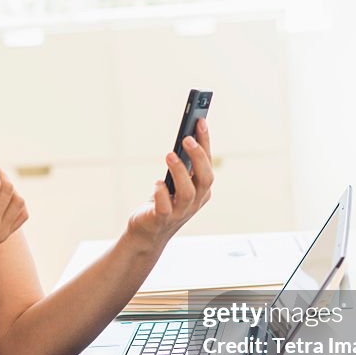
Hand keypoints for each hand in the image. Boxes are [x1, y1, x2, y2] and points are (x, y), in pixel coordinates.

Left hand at [127, 118, 213, 249]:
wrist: (147, 233)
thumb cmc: (162, 202)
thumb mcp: (174, 182)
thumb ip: (182, 164)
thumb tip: (185, 136)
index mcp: (201, 190)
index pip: (208, 163)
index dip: (206, 142)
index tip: (200, 121)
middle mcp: (195, 201)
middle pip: (205, 178)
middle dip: (198, 157)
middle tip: (187, 138)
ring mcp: (179, 212)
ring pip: (188, 192)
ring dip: (180, 172)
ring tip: (169, 155)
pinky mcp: (161, 219)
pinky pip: (165, 207)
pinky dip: (161, 194)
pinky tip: (157, 183)